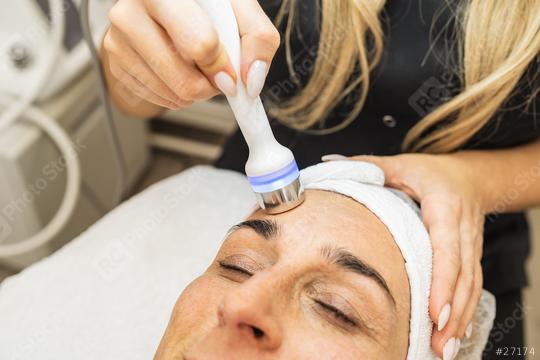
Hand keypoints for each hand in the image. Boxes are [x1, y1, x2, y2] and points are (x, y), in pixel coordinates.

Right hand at [103, 0, 279, 109]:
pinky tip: (179, 73)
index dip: (222, 66)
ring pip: (172, 93)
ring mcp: (118, 35)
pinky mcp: (115, 60)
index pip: (201, 43)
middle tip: (217, 75)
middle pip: (184, 78)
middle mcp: (133, 7)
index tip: (230, 71)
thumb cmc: (206, 7)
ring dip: (195, 92)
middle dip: (209, 86)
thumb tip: (251, 79)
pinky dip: (177, 95)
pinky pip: (157, 98)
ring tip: (197, 69)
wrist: (167, 7)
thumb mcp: (240, 11)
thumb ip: (258, 39)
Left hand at [326, 153, 486, 358]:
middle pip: (462, 274)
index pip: (445, 246)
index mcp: (444, 205)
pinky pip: (473, 288)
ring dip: (460, 319)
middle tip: (437, 342)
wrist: (472, 177)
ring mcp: (471, 245)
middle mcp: (462, 228)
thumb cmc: (430, 172)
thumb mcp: (400, 164)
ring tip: (444, 348)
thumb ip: (366, 165)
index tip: (433, 310)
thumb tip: (328, 163)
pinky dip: (464, 313)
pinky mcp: (472, 257)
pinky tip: (453, 336)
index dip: (441, 280)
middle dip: (451, 311)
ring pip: (471, 286)